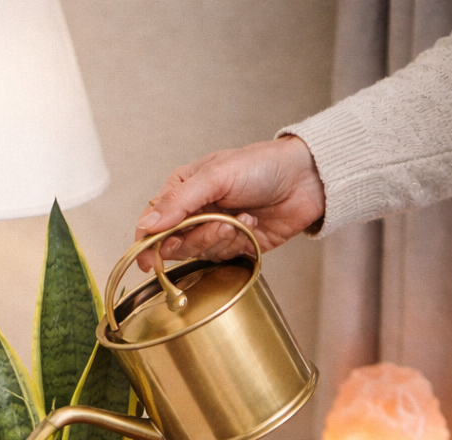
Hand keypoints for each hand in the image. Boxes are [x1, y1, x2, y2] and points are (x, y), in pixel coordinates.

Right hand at [134, 136, 324, 269]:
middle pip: (174, 243)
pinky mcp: (234, 245)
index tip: (148, 259)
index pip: (153, 222)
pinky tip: (250, 224)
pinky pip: (221, 257)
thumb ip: (178, 203)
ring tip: (241, 219)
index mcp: (183, 189)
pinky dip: (236, 243)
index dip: (147, 243)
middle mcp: (195, 211)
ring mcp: (214, 229)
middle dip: (195, 238)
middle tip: (218, 225)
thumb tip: (146, 225)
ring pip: (198, 252)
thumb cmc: (262, 166)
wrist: (305, 180)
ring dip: (220, 238)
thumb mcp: (215, 177)